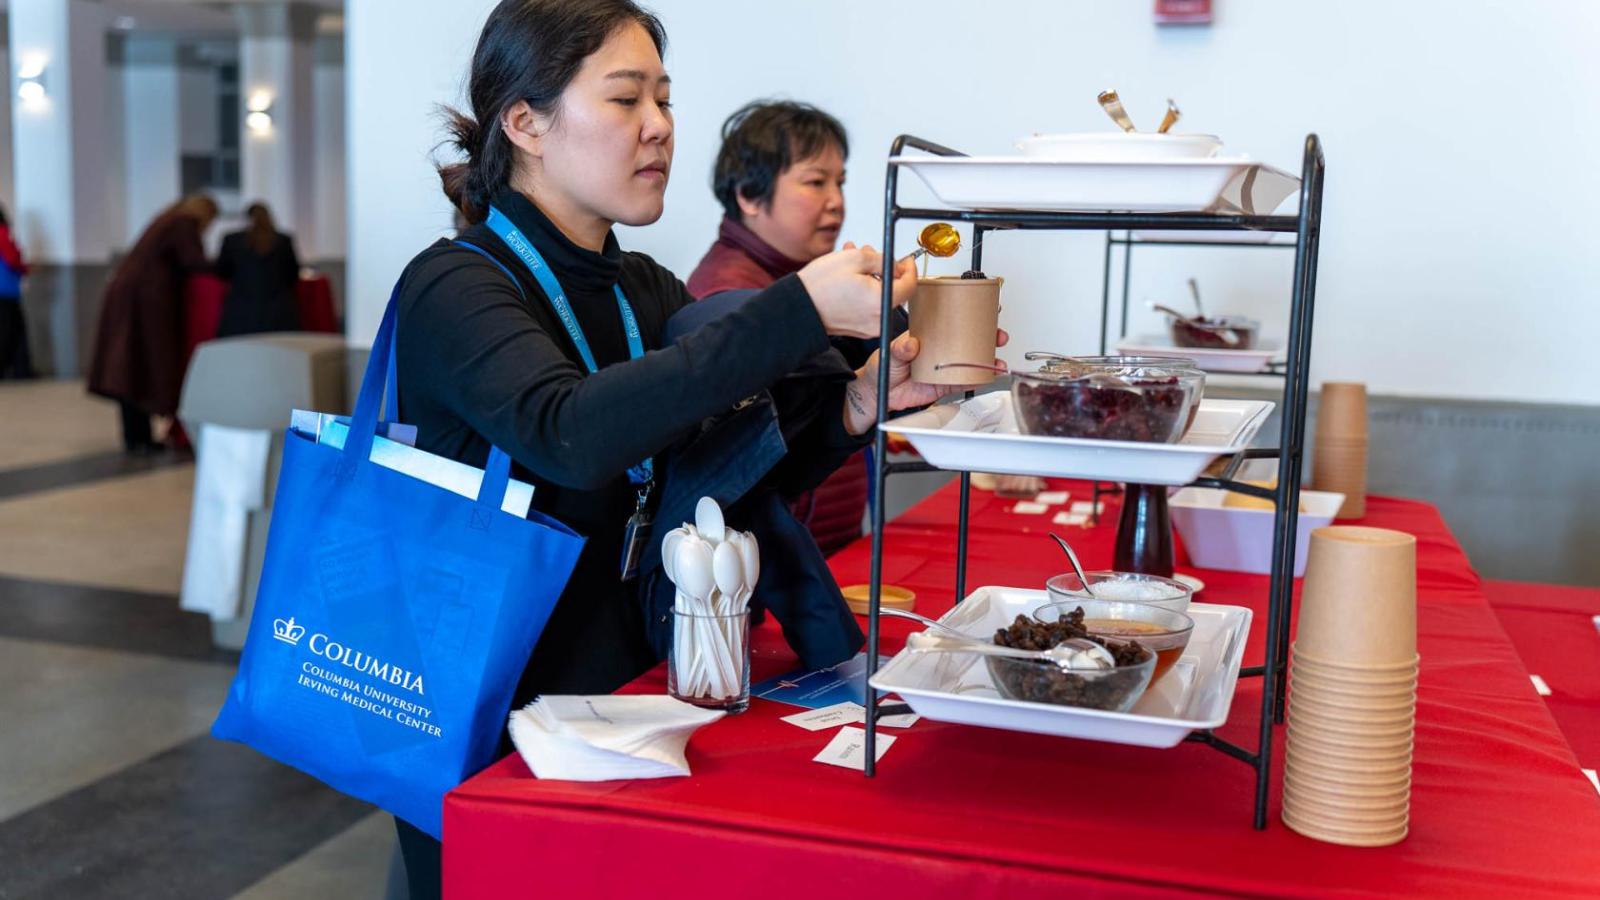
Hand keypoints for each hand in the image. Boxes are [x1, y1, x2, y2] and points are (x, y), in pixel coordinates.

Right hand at [797, 243, 916, 338]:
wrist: (798, 307)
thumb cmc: (820, 285)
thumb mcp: (855, 258)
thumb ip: (883, 260)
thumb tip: (894, 264)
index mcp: (880, 303)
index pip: (909, 285)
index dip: (909, 269)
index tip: (906, 260)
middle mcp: (877, 319)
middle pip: (893, 290)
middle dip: (884, 269)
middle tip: (870, 254)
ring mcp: (868, 326)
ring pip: (879, 296)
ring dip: (871, 276)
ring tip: (852, 261)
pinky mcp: (858, 328)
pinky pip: (868, 306)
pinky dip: (864, 290)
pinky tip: (849, 276)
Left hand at [842, 328, 1010, 434]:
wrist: (878, 393)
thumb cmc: (883, 367)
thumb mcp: (890, 352)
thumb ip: (900, 349)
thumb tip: (911, 344)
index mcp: (929, 336)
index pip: (952, 322)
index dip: (970, 316)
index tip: (985, 309)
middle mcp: (940, 350)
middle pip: (969, 341)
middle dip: (988, 337)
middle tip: (998, 336)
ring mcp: (944, 368)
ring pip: (972, 362)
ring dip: (987, 360)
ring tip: (996, 361)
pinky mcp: (944, 386)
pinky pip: (965, 382)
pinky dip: (978, 380)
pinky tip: (988, 376)